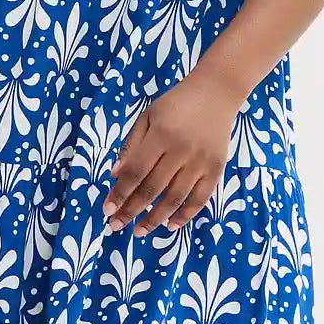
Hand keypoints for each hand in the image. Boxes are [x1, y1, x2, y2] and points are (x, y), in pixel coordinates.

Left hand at [102, 68, 242, 235]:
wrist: (216, 92)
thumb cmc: (176, 103)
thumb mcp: (147, 116)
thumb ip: (131, 145)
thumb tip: (115, 176)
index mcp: (161, 135)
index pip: (135, 171)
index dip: (120, 193)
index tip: (107, 210)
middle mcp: (181, 151)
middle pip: (152, 188)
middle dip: (131, 210)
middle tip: (115, 226)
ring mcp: (201, 162)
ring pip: (175, 198)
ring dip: (155, 218)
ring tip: (140, 231)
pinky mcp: (216, 168)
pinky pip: (201, 198)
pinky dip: (186, 215)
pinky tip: (170, 225)